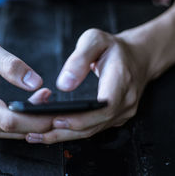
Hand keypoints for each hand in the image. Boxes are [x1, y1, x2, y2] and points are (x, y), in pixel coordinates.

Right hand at [0, 34, 53, 138]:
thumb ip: (10, 64)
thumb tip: (36, 82)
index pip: (9, 120)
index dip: (37, 119)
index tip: (57, 112)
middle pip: (12, 130)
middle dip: (39, 120)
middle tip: (58, 102)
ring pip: (8, 132)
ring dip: (30, 120)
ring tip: (45, 98)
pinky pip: (0, 128)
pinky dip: (19, 121)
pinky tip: (31, 105)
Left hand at [26, 28, 149, 143]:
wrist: (138, 57)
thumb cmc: (114, 48)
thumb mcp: (95, 40)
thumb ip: (79, 59)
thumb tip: (64, 84)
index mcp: (122, 80)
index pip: (104, 107)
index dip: (81, 117)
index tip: (57, 119)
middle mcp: (125, 101)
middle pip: (95, 124)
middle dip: (64, 130)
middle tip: (36, 131)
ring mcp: (122, 112)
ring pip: (92, 130)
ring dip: (64, 135)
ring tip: (36, 135)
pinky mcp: (115, 118)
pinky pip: (93, 128)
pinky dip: (72, 132)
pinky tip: (52, 132)